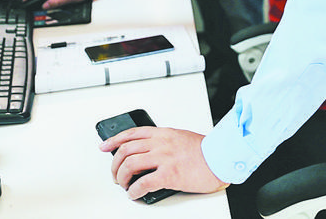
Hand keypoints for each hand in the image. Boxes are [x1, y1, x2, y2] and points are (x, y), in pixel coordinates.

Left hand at [99, 127, 227, 196]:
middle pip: (126, 150)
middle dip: (115, 164)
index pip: (132, 133)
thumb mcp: (181, 137)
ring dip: (122, 177)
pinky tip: (133, 194)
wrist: (221, 158)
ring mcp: (164, 158)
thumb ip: (164, 142)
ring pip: (130, 165)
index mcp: (164, 133)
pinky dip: (133, 190)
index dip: (114, 140)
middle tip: (115, 174)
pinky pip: (143, 183)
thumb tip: (149, 153)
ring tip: (124, 185)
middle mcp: (161, 143)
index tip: (104, 146)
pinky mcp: (169, 174)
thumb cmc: (205, 151)